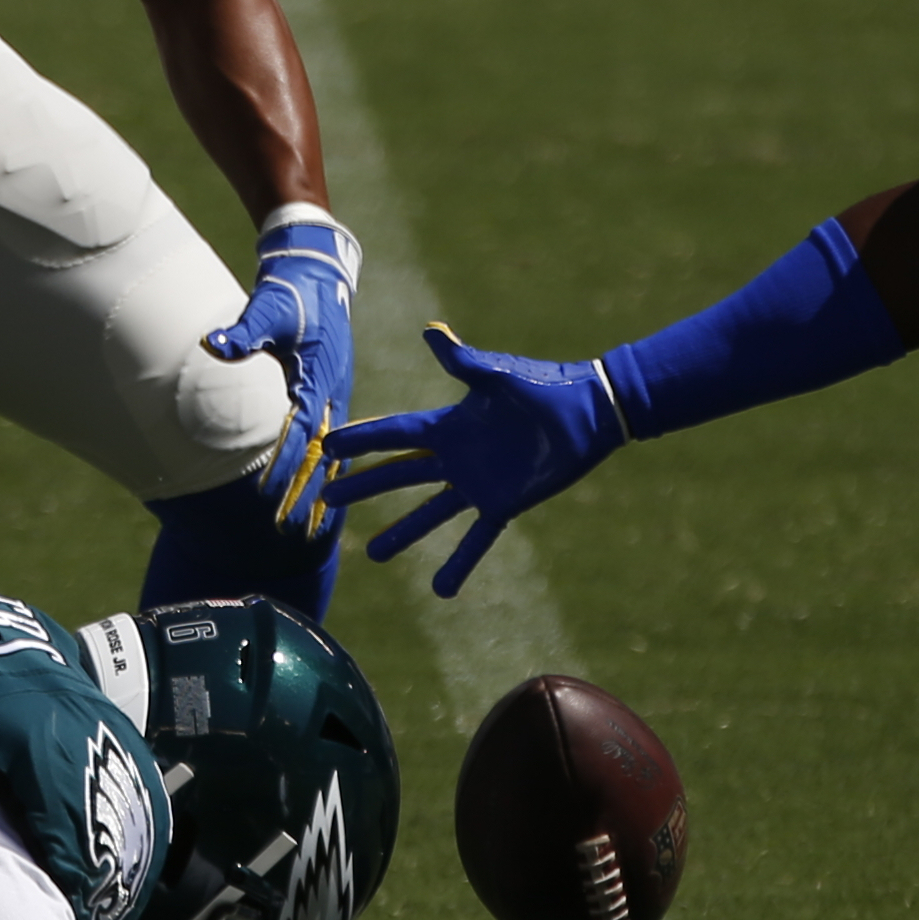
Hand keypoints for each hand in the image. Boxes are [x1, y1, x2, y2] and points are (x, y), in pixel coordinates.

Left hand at [202, 215, 357, 545]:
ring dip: (318, 488)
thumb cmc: (289, 293)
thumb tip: (212, 343)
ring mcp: (333, 397)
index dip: (283, 464)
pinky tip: (319, 495)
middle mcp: (331, 393)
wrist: (317, 275)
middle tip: (289, 531)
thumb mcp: (267, 307)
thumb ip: (243, 331)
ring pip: (328, 453)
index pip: (298, 431)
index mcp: (318, 377)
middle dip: (305, 493)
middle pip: (318, 453)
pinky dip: (324, 470)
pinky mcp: (328, 396)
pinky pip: (328, 442)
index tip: (267, 496)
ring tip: (307, 528)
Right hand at [324, 326, 623, 596]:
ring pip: (429, 512)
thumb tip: (431, 330)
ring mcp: (476, 483)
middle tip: (329, 498)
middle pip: (400, 473)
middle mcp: (455, 456)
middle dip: (365, 486)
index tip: (329, 448)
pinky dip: (459, 563)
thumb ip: (463, 361)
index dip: (362, 440)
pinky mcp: (503, 503)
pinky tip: (441, 589)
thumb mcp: (498, 374)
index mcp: (449, 425)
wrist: (589, 411)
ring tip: (373, 555)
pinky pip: (476, 537)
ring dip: (402, 532)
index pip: (394, 434)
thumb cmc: (544, 385)